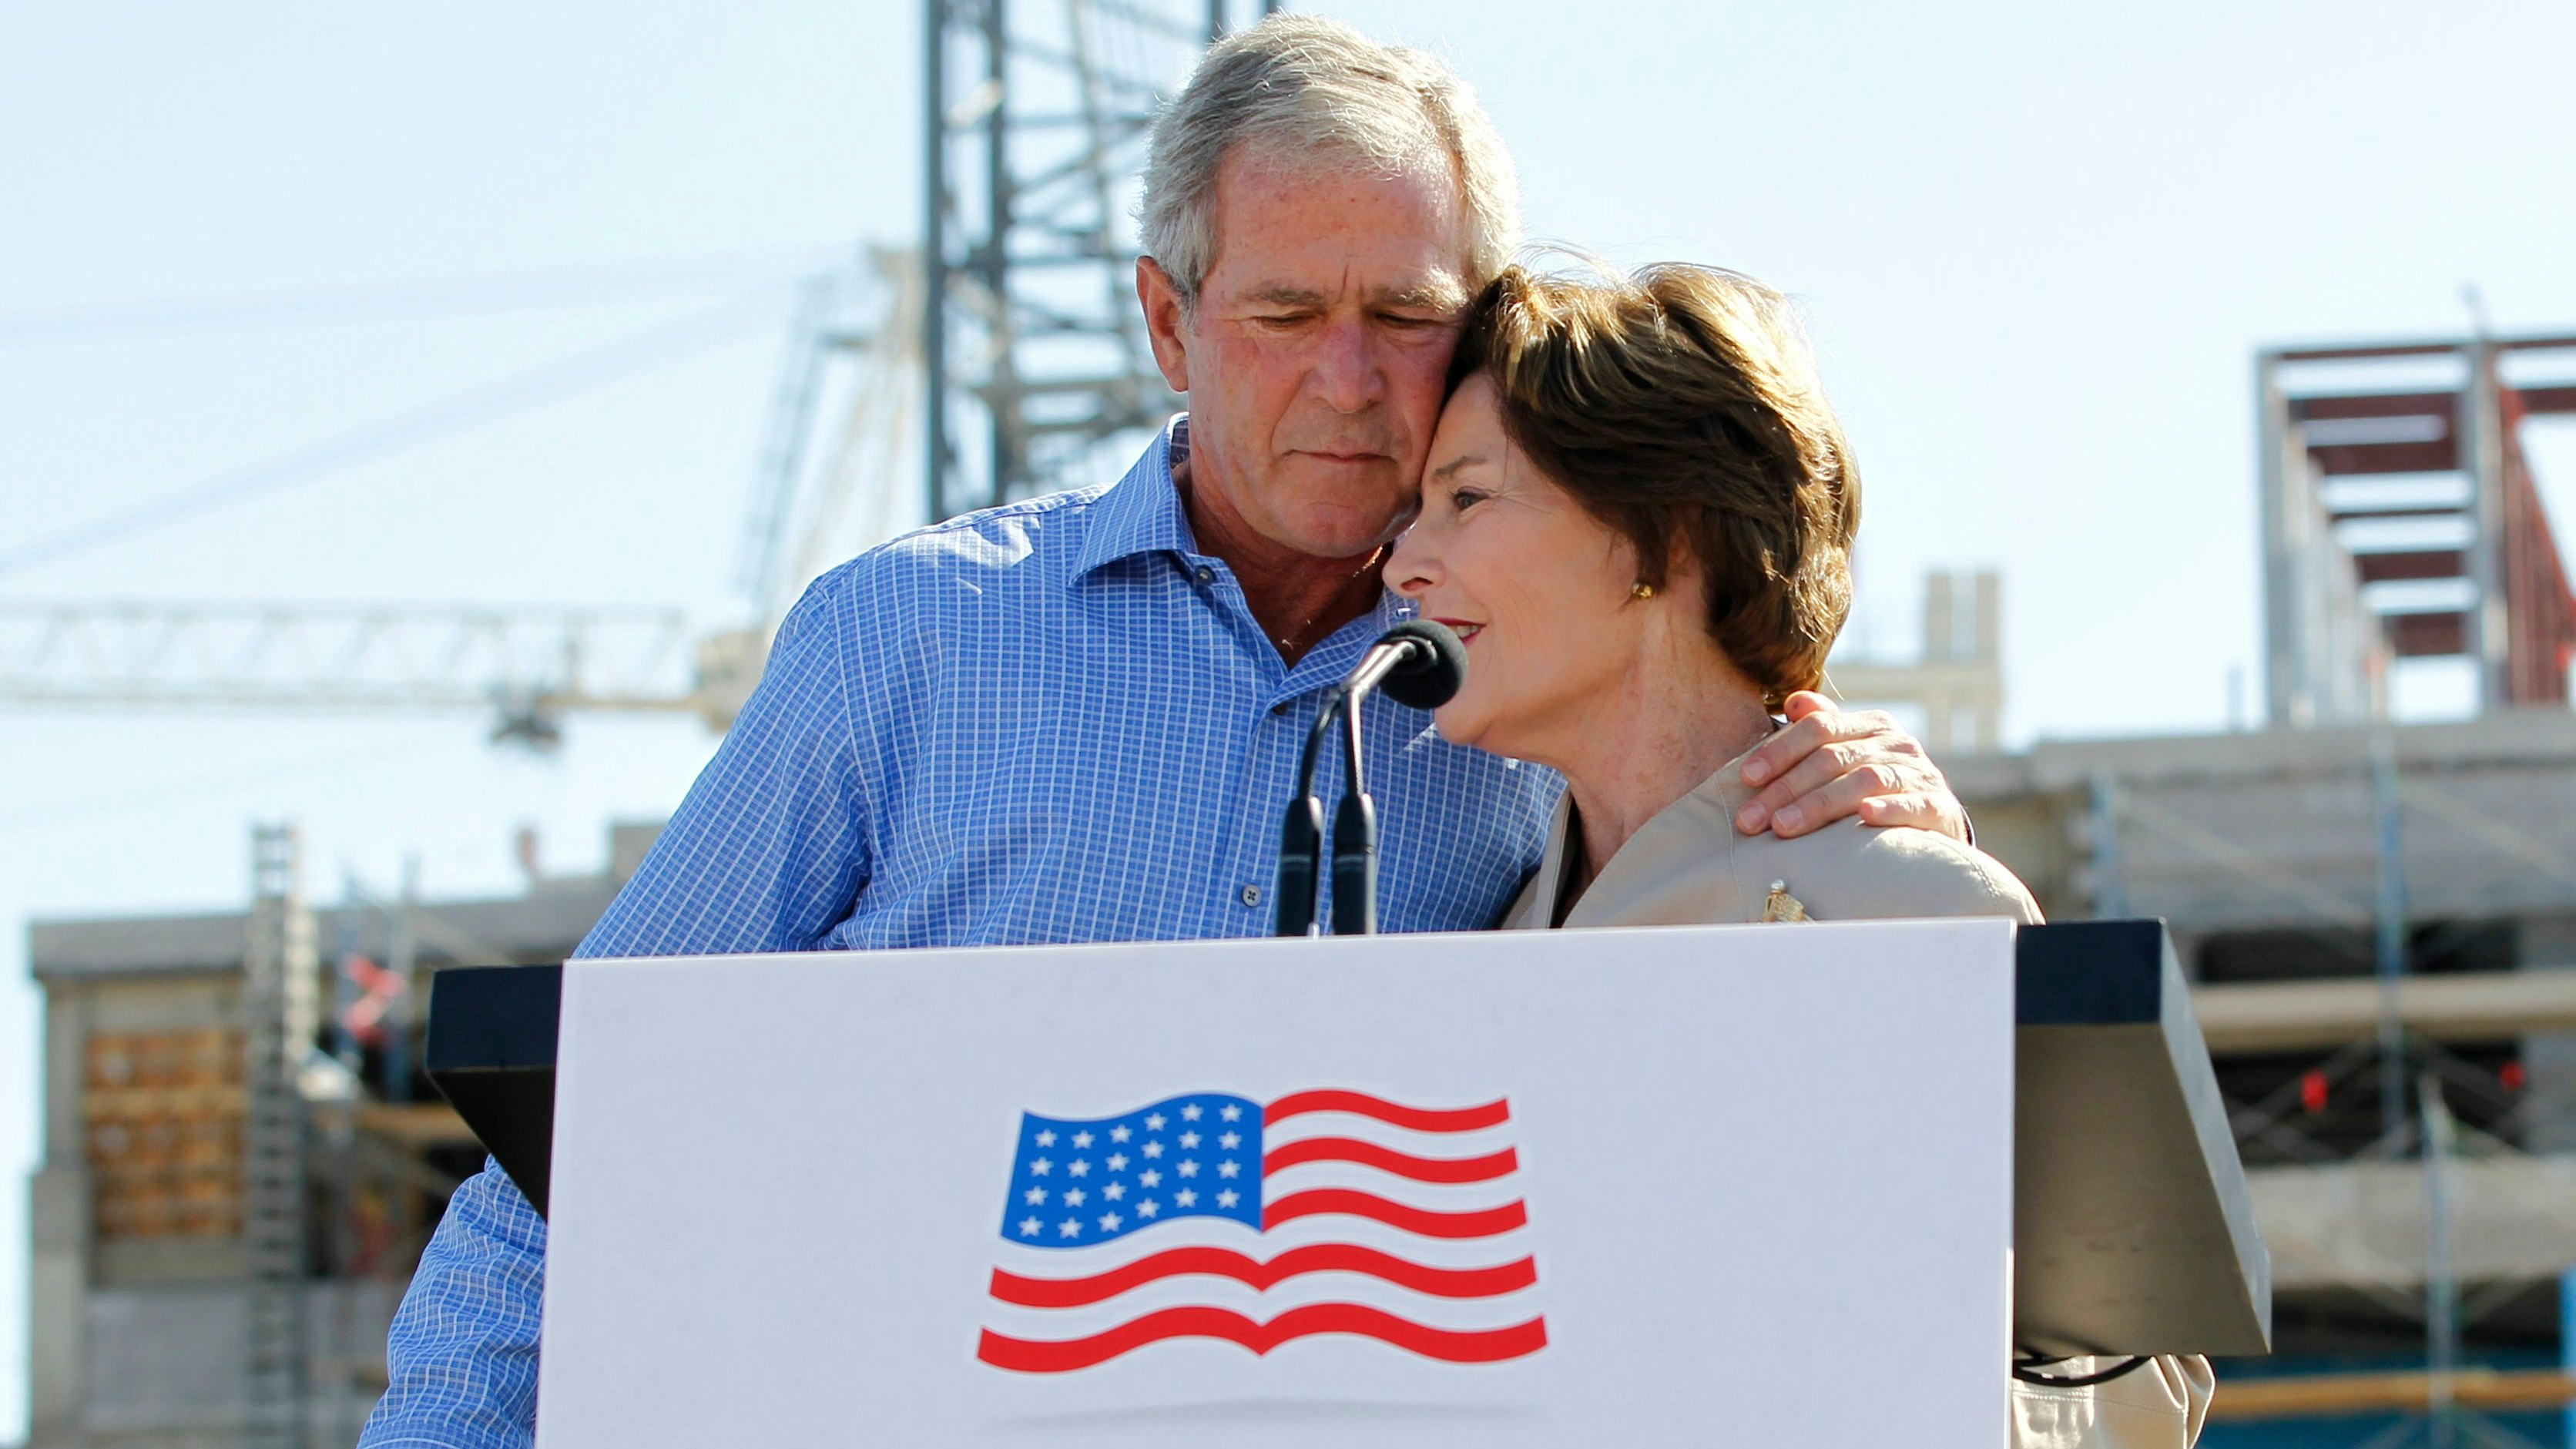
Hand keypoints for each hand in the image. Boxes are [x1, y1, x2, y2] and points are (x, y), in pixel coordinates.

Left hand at [1733, 692, 1967, 840]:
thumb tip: (1794, 701)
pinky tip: (1865, 816)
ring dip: (1820, 804)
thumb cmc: (1876, 791)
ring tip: (1784, 826)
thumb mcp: (1849, 756)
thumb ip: (1821, 730)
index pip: (1819, 727)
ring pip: (1865, 781)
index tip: (1745, 777)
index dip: (1780, 750)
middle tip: (1750, 819)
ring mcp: (1920, 774)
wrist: (1936, 825)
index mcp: (1870, 726)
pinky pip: (1914, 804)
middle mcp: (1897, 743)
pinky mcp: (1941, 807)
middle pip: (1833, 758)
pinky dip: (1890, 809)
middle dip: (1786, 789)